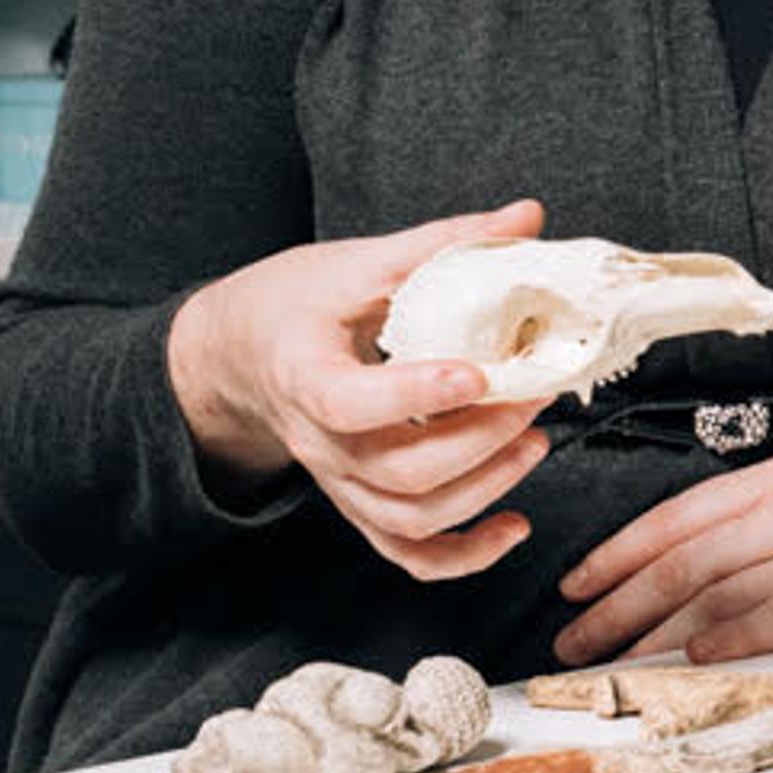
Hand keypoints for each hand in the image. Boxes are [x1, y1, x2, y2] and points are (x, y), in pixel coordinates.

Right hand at [166, 198, 557, 581]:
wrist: (238, 356)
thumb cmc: (293, 303)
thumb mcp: (357, 260)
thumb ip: (443, 243)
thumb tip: (527, 217)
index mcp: (304, 374)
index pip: (351, 402)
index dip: (415, 395)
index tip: (477, 372)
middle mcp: (317, 442)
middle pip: (399, 472)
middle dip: (481, 439)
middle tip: (533, 393)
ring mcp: (338, 481)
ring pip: (409, 518)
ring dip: (484, 489)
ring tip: (533, 440)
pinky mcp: (358, 501)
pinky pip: (405, 552)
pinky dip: (464, 556)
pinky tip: (513, 528)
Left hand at [547, 440, 772, 667]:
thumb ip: (764, 519)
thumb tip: (696, 568)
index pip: (677, 516)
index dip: (617, 554)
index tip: (575, 586)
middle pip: (681, 561)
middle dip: (615, 604)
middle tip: (570, 639)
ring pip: (715, 594)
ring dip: (652, 635)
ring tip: (609, 664)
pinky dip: (731, 639)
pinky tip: (692, 659)